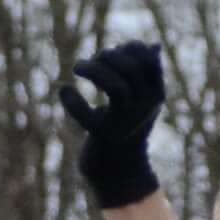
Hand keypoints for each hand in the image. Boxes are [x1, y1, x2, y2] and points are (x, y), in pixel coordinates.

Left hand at [54, 41, 165, 209]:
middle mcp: (143, 109)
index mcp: (155, 96)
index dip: (127, 48)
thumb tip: (153, 45)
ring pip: (115, 87)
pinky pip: (87, 115)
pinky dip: (73, 101)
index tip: (109, 53)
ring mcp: (124, 123)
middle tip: (89, 62)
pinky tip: (64, 91)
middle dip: (107, 57)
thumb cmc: (128, 129)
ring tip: (78, 67)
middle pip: (130, 69)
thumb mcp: (142, 99)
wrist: (120, 173)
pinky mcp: (103, 138)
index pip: (147, 59)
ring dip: (92, 70)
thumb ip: (145, 74)